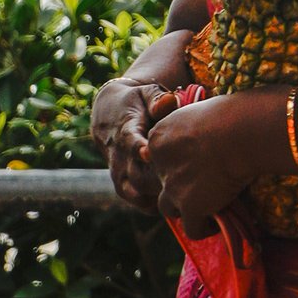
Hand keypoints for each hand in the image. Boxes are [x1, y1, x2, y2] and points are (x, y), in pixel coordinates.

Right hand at [91, 71, 177, 211]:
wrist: (110, 115)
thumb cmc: (138, 102)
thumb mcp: (146, 93)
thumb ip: (157, 98)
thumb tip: (168, 101)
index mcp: (125, 130)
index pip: (130, 142)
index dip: (139, 149)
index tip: (149, 154)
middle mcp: (119, 156)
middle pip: (138, 175)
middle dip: (161, 180)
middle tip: (187, 180)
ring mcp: (119, 173)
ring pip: (136, 192)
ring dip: (159, 195)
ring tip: (184, 194)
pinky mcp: (122, 185)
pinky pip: (137, 201)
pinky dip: (154, 205)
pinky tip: (175, 202)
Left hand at [143, 86, 284, 234]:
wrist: (244, 131)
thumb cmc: (232, 114)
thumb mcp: (200, 112)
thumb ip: (190, 129)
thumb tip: (201, 140)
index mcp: (159, 138)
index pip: (160, 160)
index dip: (179, 164)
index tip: (200, 164)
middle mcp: (160, 164)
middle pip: (163, 183)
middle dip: (181, 186)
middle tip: (206, 185)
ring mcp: (174, 187)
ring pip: (169, 208)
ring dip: (185, 209)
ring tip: (208, 208)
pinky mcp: (191, 207)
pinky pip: (192, 229)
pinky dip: (204, 228)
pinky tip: (217, 222)